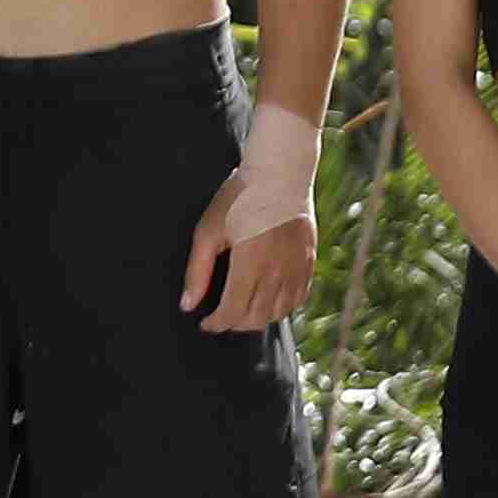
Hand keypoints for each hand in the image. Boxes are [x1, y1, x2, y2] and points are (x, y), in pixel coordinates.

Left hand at [179, 179, 317, 332]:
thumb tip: (188, 304)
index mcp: (250, 265)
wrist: (279, 173)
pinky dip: (282, 308)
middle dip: (234, 324)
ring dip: (257, 319)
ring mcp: (297, 268)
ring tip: (242, 312)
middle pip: (256, 318)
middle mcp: (277, 272)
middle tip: (220, 318)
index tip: (205, 324)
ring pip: (278, 313)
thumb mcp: (208, 230)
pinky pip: (298, 298)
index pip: (233, 312)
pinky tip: (268, 303)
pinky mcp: (309, 262)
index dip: (216, 324)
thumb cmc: (239, 198)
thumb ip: (198, 271)